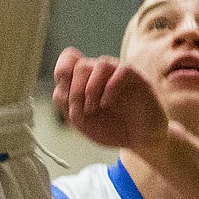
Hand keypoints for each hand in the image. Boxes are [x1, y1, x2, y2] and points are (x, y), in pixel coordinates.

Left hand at [53, 47, 168, 155]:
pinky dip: (110, 88)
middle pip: (80, 65)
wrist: (138, 140)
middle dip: (75, 92)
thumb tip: (60, 88)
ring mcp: (118, 73)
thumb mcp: (81, 120)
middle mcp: (101, 72)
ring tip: (92, 109)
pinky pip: (122, 71)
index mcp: (86, 78)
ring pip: (100, 64)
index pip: (69, 58)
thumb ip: (67, 103)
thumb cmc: (111, 127)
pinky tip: (106, 104)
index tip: (65, 97)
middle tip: (81, 113)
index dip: (62, 72)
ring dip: (90, 89)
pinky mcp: (136, 78)